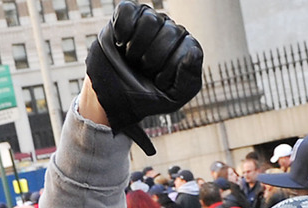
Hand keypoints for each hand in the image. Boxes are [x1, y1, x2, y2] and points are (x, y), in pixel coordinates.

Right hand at [86, 1, 202, 154]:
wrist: (113, 97)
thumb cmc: (146, 96)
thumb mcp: (174, 97)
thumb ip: (190, 78)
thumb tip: (194, 52)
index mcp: (187, 48)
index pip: (187, 49)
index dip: (169, 70)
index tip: (159, 82)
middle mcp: (172, 30)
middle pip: (170, 32)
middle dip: (153, 59)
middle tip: (143, 70)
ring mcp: (150, 19)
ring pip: (150, 19)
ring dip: (137, 47)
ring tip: (133, 58)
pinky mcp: (128, 13)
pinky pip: (127, 10)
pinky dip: (122, 31)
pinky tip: (121, 43)